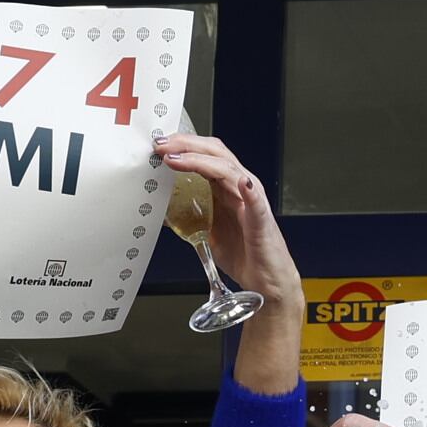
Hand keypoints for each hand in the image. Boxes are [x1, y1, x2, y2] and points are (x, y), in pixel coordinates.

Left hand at [156, 132, 301, 393]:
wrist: (267, 282)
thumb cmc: (244, 254)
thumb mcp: (207, 229)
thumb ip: (191, 214)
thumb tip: (163, 208)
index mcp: (226, 188)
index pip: (205, 155)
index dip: (183, 146)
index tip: (159, 145)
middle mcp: (240, 187)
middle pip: (216, 153)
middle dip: (187, 144)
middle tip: (162, 143)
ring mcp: (252, 201)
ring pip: (229, 169)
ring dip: (201, 161)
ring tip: (178, 159)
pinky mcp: (262, 220)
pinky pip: (257, 202)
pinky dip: (249, 191)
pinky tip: (242, 183)